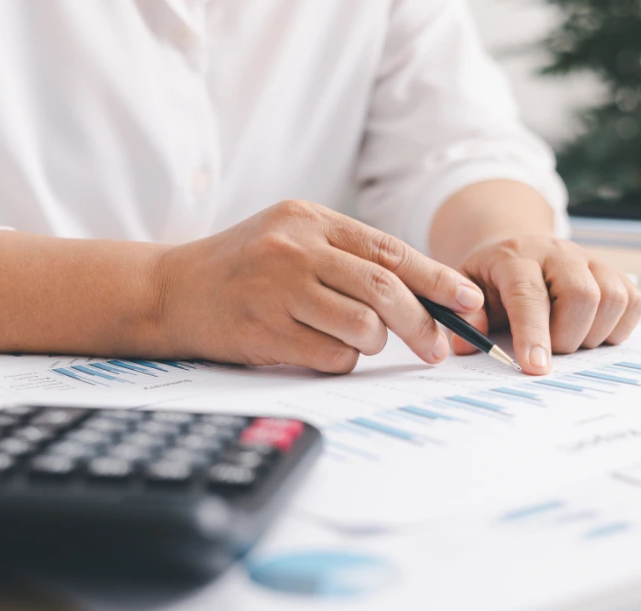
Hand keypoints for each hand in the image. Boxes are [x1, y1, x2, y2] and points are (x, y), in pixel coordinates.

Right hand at [154, 200, 485, 372]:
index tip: (468, 302)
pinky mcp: (265, 331)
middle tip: (439, 347)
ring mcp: (278, 290)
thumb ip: (347, 254)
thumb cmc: (242, 266)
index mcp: (310, 220)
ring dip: (373, 343)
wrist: (172, 289)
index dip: (437, 279)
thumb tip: (420, 291)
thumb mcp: (292, 237)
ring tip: (354, 339)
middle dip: (423, 323)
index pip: (390, 250)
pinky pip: (331, 356)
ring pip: (362, 327)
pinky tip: (317, 348)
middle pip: (384, 289)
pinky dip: (339, 360)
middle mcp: (296, 250)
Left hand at [451, 235, 640, 374]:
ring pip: (611, 299)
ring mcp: (590, 259)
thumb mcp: (466, 293)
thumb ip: (464, 318)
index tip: (535, 368)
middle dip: (566, 337)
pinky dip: (617, 327)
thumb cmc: (490, 280)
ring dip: (592, 334)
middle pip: (580, 296)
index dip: (533, 333)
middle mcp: (557, 252)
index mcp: (516, 257)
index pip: (528, 294)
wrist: (516, 250)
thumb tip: (465, 346)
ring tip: (567, 339)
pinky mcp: (614, 272)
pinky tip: (591, 331)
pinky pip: (633, 302)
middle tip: (549, 350)